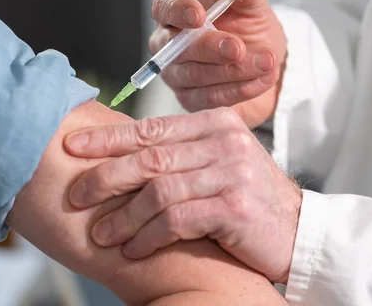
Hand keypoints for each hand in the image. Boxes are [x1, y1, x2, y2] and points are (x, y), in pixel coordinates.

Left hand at [64, 109, 301, 282]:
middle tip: (76, 195)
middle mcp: (223, 140)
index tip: (73, 147)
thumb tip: (117, 156)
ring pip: (159, 190)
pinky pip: (176, 219)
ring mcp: (232, 171)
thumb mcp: (214, 162)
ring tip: (101, 234)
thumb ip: (177, 153)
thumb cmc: (244, 195)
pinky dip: (148, 236)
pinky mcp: (235, 206)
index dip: (108, 139)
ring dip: (123, 216)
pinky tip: (133, 249)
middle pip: (149, 157)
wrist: (298, 229)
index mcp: (213, 123)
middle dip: (106, 177)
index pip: (150, 128)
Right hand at [149, 0, 286, 126]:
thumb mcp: (255, 8)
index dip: (178, 11)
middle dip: (209, 48)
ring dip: (232, 70)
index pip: (164, 7)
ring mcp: (177, 76)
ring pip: (195, 75)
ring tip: (265, 62)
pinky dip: (239, 89)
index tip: (199, 16)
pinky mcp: (190, 101)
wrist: (266, 67)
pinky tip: (263, 79)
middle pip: (176, 48)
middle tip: (238, 47)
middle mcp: (169, 46)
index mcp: (177, 14)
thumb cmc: (250, 32)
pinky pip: (210, 98)